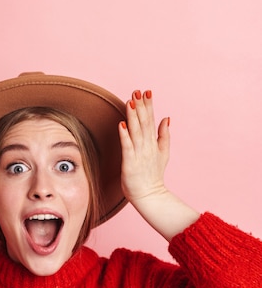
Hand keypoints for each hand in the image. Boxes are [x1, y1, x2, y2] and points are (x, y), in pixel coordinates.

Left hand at [118, 90, 169, 205]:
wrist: (150, 196)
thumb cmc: (153, 175)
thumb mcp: (163, 152)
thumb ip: (164, 134)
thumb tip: (166, 117)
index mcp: (153, 141)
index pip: (151, 119)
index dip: (148, 105)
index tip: (146, 91)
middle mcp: (147, 145)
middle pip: (144, 122)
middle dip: (141, 106)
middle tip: (138, 91)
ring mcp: (139, 153)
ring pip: (136, 131)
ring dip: (133, 116)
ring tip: (130, 102)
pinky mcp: (130, 162)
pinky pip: (127, 147)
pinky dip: (124, 136)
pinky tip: (121, 125)